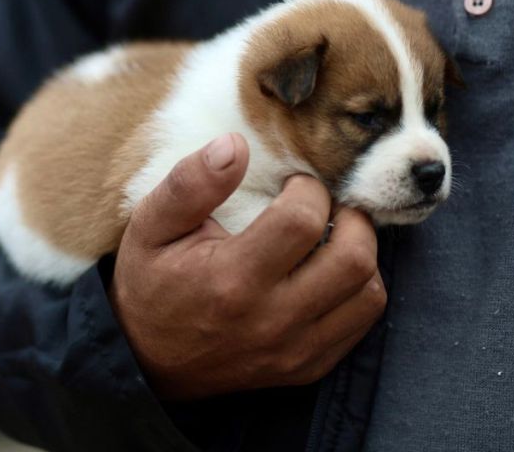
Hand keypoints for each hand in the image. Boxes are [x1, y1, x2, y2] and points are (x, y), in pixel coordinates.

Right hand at [109, 133, 384, 399]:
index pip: (302, 220)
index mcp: (232, 279)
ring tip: (333, 237)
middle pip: (353, 260)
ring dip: (361, 255)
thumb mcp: (151, 225)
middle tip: (327, 206)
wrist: (145, 360)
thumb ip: (191, 183)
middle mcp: (271, 320)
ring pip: (368, 294)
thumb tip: (235, 143)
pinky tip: (328, 272)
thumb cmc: (150, 282)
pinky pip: (359, 324)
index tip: (292, 185)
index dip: (308, 189)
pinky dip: (356, 291)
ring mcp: (293, 351)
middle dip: (351, 218)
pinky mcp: (306, 368)